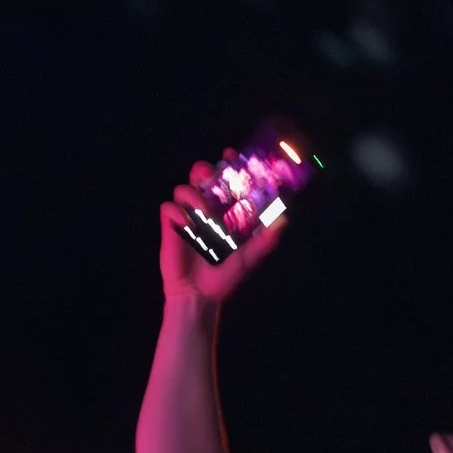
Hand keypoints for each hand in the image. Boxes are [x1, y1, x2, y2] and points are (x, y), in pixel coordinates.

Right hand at [158, 159, 287, 304]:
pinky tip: (186, 224)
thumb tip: (284, 220)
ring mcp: (186, 218)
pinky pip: (168, 208)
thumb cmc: (224, 276)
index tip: (232, 156)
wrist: (200, 297)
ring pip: (182, 189)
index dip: (228, 165)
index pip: (224, 180)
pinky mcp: (170, 228)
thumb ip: (266, 239)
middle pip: (199, 177)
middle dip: (203, 170)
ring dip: (193, 194)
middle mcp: (204, 210)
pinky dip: (176, 212)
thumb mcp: (250, 257)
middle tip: (210, 175)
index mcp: (223, 211)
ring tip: (203, 211)